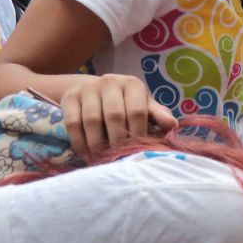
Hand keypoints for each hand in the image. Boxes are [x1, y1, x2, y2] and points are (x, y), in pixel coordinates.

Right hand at [61, 73, 175, 159]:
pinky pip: (73, 123)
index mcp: (132, 85)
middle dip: (117, 142)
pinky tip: (87, 155)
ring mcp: (88, 88)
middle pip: (114, 116)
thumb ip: (158, 117)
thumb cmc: (126, 105)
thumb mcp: (144, 108)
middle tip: (118, 160)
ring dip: (97, 145)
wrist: (92, 90)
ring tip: (102, 160)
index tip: (135, 152)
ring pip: (92, 121)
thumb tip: (172, 126)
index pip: (137, 112)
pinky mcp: (70, 97)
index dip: (137, 135)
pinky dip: (80, 143)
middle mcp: (110, 82)